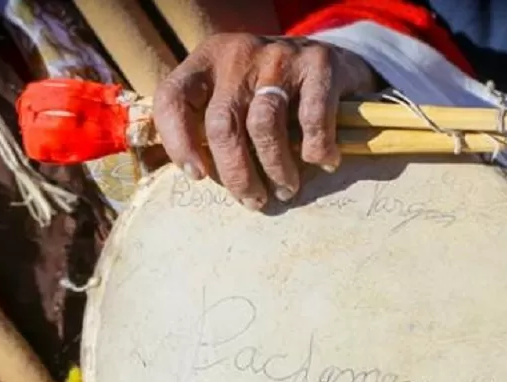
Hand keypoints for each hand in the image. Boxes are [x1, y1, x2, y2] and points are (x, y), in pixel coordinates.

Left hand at [153, 33, 377, 209]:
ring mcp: (278, 56)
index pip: (173, 98)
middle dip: (236, 174)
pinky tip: (321, 161)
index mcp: (206, 62)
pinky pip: (310, 118)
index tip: (197, 175)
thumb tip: (196, 176)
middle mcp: (238, 54)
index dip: (177, 143)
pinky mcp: (319, 63)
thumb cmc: (271, 93)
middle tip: (253, 200)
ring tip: (285, 190)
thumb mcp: (233, 96)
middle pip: (222, 124)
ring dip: (275, 169)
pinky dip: (314, 148)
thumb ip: (210, 125)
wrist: (333, 58)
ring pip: (264, 125)